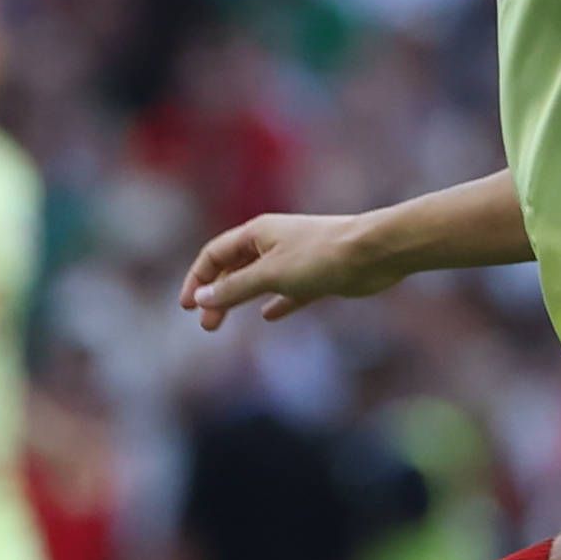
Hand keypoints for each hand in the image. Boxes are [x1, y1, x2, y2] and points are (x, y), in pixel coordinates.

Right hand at [181, 211, 400, 330]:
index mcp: (257, 233)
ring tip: (221, 321)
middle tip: (206, 325)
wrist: (373, 253)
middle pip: (233, 268)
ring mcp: (296, 259)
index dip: (197, 278)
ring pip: (258, 281)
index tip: (186, 306)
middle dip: (215, 294)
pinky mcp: (318, 276)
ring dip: (238, 299)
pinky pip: (288, 291)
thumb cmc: (320, 256)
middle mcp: (274, 243)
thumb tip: (201, 297)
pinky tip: (268, 315)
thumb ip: (235, 287)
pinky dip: (275, 302)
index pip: (215, 253)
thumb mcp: (270, 274)